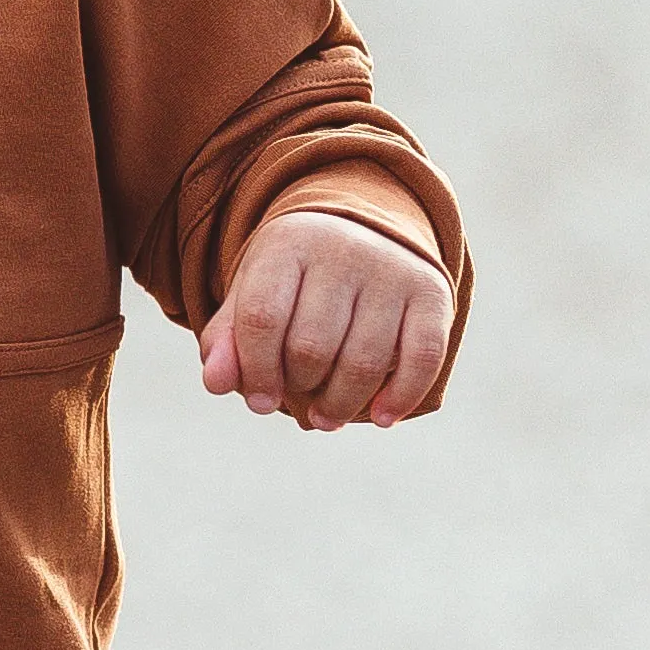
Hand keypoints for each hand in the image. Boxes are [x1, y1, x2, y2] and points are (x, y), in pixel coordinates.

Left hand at [198, 209, 452, 430]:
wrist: (363, 231)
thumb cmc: (295, 278)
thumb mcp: (253, 294)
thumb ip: (228, 340)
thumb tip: (216, 384)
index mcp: (289, 244)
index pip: (262, 319)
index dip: (256, 372)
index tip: (260, 401)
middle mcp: (344, 251)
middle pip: (311, 347)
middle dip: (298, 387)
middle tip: (297, 397)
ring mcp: (392, 271)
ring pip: (363, 361)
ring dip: (340, 404)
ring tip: (325, 418)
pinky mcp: (432, 294)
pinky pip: (423, 359)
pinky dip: (401, 397)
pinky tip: (381, 417)